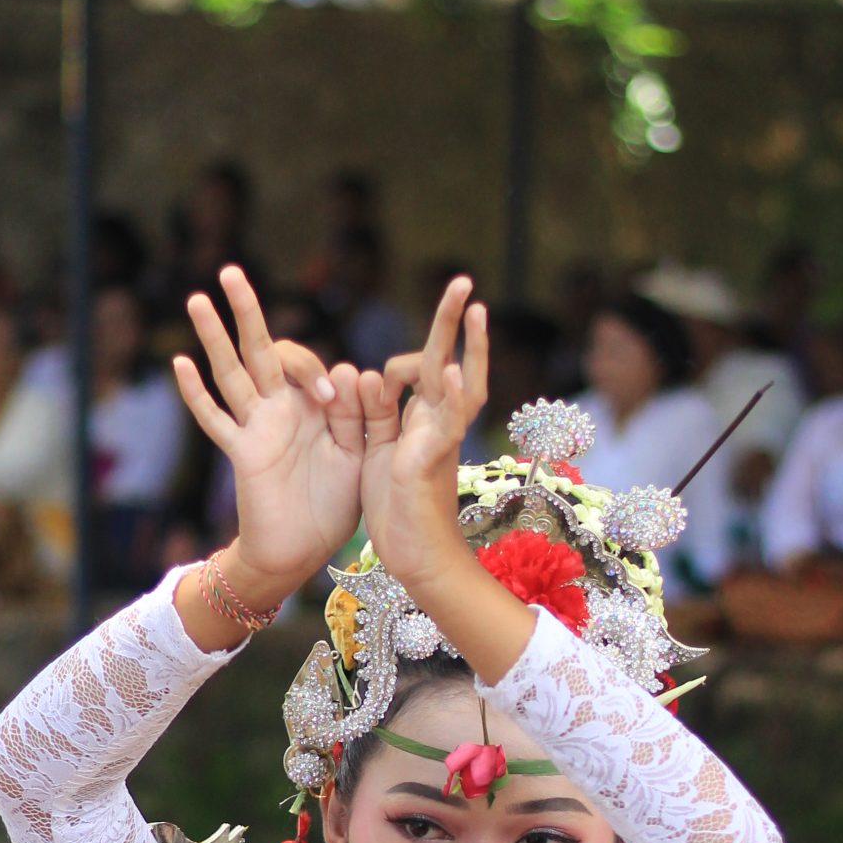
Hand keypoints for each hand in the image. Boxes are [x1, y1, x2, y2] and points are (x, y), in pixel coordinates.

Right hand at [172, 265, 361, 598]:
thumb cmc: (334, 505)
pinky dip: (197, 394)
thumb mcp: (359, 455)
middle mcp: (279, 410)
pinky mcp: (241, 454)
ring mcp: (256, 429)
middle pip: (259, 349)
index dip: (318, 373)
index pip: (309, 365)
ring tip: (198, 299)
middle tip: (231, 271)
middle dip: (245, 311)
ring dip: (214, 338)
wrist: (303, 552)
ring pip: (231, 373)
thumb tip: (348, 367)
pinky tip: (180, 363)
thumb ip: (358, 416)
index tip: (334, 399)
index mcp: (312, 407)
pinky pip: (216, 420)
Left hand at [360, 276, 490, 599]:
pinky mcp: (431, 460)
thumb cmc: (399, 508)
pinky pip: (449, 423)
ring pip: (461, 384)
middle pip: (449, 361)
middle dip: (455, 323)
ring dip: (469, 346)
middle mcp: (438, 424)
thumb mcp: (380, 450)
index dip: (420, 350)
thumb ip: (376, 413)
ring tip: (474, 309)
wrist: (415, 558)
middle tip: (465, 283)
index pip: (427, 368)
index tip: (411, 349)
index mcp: (422, 419)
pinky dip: (456, 395)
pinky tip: (458, 370)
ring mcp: (440, 440)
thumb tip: (368, 374)